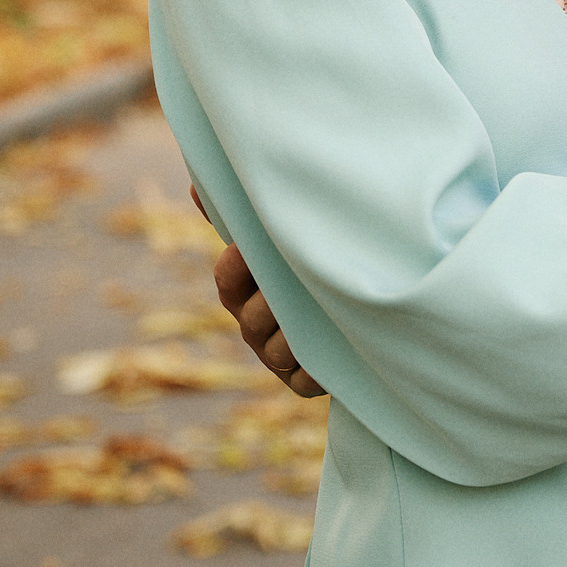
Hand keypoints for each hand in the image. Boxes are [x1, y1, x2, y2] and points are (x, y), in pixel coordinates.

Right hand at [201, 195, 327, 399]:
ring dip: (297, 334)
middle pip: (251, 318)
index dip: (241, 265)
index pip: (228, 279)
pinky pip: (303, 381)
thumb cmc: (318, 258)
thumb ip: (243, 211)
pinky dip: (316, 368)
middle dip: (274, 299)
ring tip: (329, 312)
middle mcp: (255, 325)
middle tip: (305, 278)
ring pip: (277, 351)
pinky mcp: (305, 381)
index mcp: (243, 289)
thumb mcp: (286, 233)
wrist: (371, 304)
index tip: (256, 247)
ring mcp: (278, 356)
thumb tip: (195, 185)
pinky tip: (339, 346)